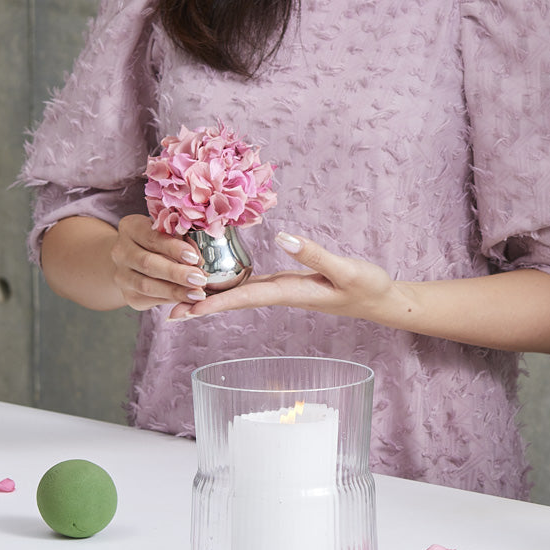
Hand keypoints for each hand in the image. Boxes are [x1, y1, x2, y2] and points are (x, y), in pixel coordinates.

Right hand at [112, 215, 208, 310]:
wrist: (134, 263)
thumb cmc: (160, 244)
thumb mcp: (169, 234)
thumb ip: (182, 240)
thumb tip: (200, 259)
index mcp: (130, 228)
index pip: (151, 237)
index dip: (173, 248)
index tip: (194, 257)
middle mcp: (120, 252)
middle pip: (147, 264)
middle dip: (176, 273)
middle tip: (200, 279)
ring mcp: (122, 275)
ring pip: (147, 286)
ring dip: (176, 291)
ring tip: (198, 294)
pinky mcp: (129, 296)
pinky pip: (150, 300)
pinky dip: (172, 300)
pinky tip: (189, 300)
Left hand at [172, 233, 398, 322]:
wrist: (382, 300)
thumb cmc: (368, 287)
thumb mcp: (345, 269)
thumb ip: (315, 253)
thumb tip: (282, 237)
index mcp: (291, 292)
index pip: (245, 298)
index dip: (214, 302)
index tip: (186, 308)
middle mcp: (283, 294)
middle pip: (234, 301)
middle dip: (202, 306)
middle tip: (166, 311)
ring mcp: (285, 291)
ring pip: (241, 295)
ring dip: (212, 298)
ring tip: (180, 300)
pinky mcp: (290, 284)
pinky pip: (252, 287)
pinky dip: (230, 287)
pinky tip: (216, 283)